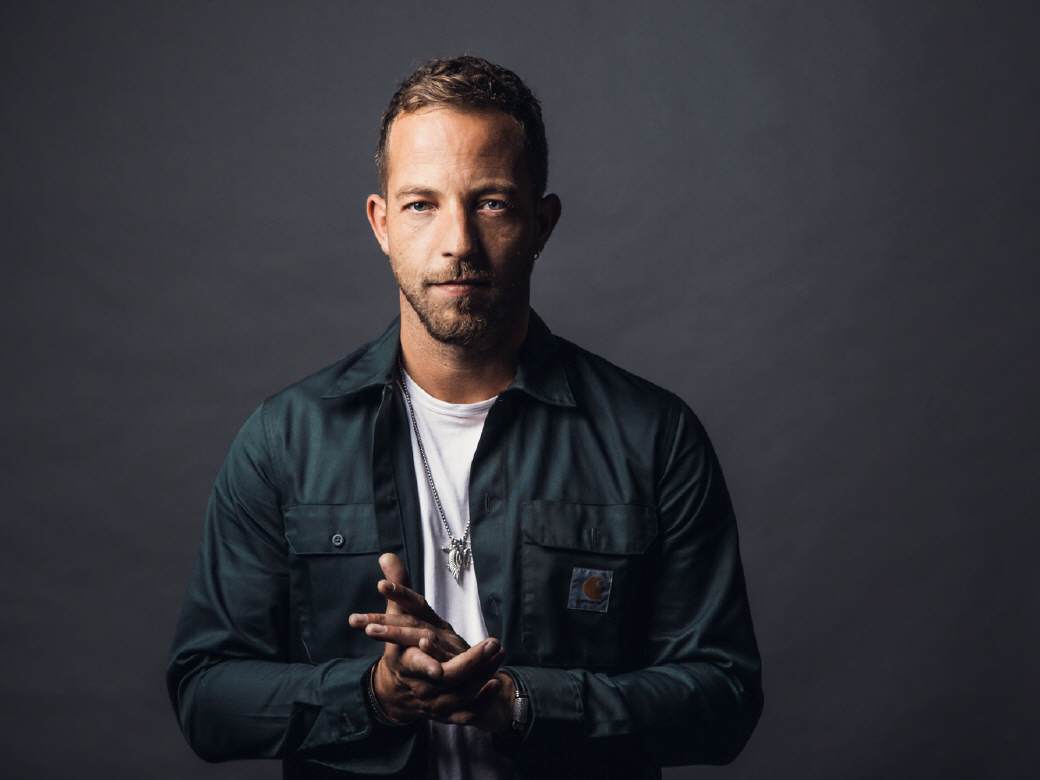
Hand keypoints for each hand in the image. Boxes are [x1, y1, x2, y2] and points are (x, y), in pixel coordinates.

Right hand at [349, 553, 505, 724]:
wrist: (397, 687)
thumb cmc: (402, 644)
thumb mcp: (398, 615)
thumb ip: (398, 587)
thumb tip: (386, 555)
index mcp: (404, 661)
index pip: (416, 663)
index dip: (428, 662)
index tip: (438, 651)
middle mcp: (418, 684)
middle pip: (447, 679)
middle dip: (471, 662)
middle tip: (492, 643)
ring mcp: (432, 701)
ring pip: (461, 694)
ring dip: (482, 676)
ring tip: (499, 654)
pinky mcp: (446, 712)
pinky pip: (466, 713)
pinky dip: (481, 702)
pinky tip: (496, 683)